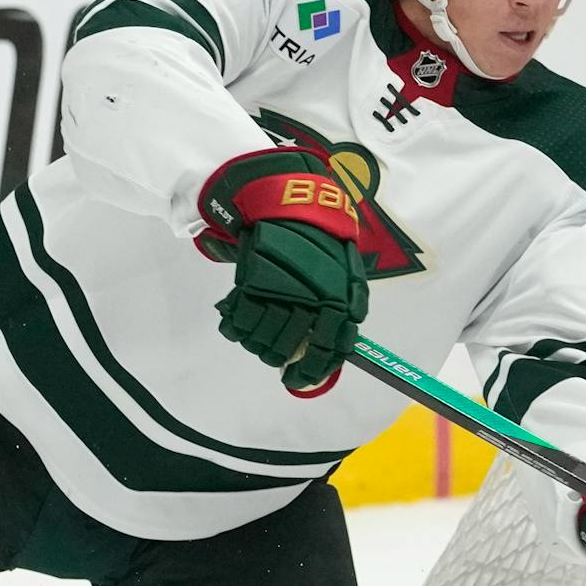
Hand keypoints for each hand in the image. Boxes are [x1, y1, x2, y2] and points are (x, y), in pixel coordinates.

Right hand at [196, 148, 368, 391]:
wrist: (291, 207)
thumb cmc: (324, 245)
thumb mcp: (349, 277)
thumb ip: (345, 315)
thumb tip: (336, 352)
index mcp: (340, 303)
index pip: (327, 351)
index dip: (311, 371)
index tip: (297, 378)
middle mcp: (310, 302)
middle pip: (287, 349)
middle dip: (278, 355)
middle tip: (273, 349)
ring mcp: (279, 294)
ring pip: (261, 340)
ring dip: (257, 342)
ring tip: (258, 332)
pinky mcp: (250, 284)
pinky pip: (237, 323)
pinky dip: (235, 326)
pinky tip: (240, 319)